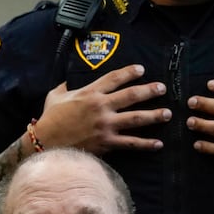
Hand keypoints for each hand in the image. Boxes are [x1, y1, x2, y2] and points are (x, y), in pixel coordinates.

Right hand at [33, 65, 168, 153]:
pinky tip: (158, 143)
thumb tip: (66, 82)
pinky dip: (146, 144)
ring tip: (167, 114)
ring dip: (154, 116)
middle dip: (149, 91)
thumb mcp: (54, 96)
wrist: (46, 143)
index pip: (114, 78)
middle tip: (162, 89)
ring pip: (136, 119)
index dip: (129, 72)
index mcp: (90, 93)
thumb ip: (64, 87)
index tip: (141, 69)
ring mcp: (105, 125)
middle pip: (131, 95)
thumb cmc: (50, 120)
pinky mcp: (106, 142)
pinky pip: (130, 143)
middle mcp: (101, 107)